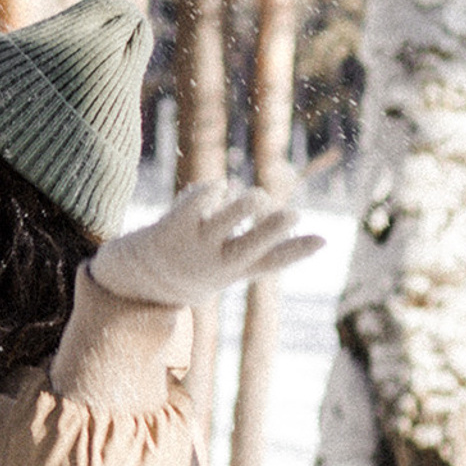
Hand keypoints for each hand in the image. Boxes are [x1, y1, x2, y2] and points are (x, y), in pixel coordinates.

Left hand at [89, 180, 323, 309]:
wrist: (140, 277)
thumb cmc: (200, 267)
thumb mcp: (239, 266)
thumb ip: (278, 254)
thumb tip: (325, 243)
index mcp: (238, 267)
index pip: (273, 262)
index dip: (297, 251)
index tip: (322, 240)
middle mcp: (219, 259)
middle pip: (253, 243)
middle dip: (273, 227)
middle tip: (291, 214)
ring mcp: (195, 243)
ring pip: (228, 216)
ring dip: (247, 201)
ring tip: (254, 199)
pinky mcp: (173, 226)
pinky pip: (197, 201)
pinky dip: (213, 189)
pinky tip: (218, 188)